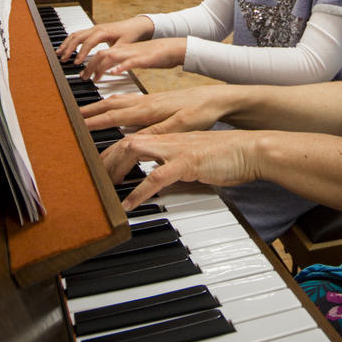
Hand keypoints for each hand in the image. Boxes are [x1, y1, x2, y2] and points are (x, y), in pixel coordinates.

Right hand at [56, 16, 152, 62]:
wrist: (136, 25)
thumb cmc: (131, 34)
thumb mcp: (124, 45)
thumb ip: (113, 54)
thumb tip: (104, 63)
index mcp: (103, 31)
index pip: (88, 42)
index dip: (81, 53)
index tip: (77, 63)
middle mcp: (96, 28)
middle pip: (78, 37)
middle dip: (69, 48)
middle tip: (63, 59)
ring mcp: (94, 28)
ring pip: (76, 34)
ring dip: (67, 43)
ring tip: (59, 53)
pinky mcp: (94, 30)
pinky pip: (79, 34)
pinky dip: (70, 41)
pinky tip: (66, 48)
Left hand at [79, 37, 186, 81]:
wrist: (173, 48)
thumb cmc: (155, 55)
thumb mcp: (135, 59)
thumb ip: (123, 63)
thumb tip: (112, 70)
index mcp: (123, 50)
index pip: (100, 53)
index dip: (89, 63)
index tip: (83, 74)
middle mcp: (125, 50)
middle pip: (101, 54)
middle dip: (89, 66)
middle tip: (83, 78)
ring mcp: (134, 53)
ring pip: (112, 56)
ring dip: (100, 68)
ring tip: (94, 78)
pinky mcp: (144, 58)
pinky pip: (131, 62)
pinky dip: (121, 67)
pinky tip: (115, 73)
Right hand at [81, 84, 228, 132]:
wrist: (217, 98)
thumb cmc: (201, 112)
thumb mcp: (181, 125)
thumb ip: (157, 133)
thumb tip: (133, 141)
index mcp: (149, 109)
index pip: (115, 116)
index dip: (95, 122)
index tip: (77, 126)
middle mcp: (146, 103)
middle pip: (111, 106)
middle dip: (90, 112)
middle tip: (71, 117)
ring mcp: (150, 100)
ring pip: (118, 101)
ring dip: (99, 106)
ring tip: (85, 112)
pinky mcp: (156, 101)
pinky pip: (127, 101)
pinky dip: (113, 104)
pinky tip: (113, 108)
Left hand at [101, 129, 260, 209]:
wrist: (249, 151)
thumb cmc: (225, 156)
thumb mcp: (192, 160)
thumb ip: (172, 167)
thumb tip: (156, 183)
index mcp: (169, 138)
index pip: (132, 138)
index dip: (111, 151)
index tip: (97, 165)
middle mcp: (168, 139)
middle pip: (126, 141)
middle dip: (105, 158)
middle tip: (92, 177)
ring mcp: (176, 149)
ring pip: (135, 149)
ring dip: (116, 168)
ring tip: (106, 187)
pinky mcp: (187, 162)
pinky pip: (157, 176)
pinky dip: (140, 190)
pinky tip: (131, 204)